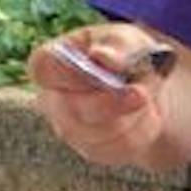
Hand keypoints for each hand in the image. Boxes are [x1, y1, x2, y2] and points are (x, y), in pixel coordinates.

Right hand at [29, 23, 172, 166]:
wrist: (147, 88)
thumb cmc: (126, 56)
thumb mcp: (126, 40)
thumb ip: (116, 46)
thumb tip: (102, 56)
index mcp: (52, 63)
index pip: (43, 68)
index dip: (69, 70)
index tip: (100, 63)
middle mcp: (53, 99)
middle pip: (71, 109)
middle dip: (111, 102)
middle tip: (141, 93)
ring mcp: (70, 129)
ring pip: (99, 132)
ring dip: (133, 114)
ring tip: (147, 95)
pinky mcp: (93, 150)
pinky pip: (119, 146)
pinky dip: (141, 129)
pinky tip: (146, 114)